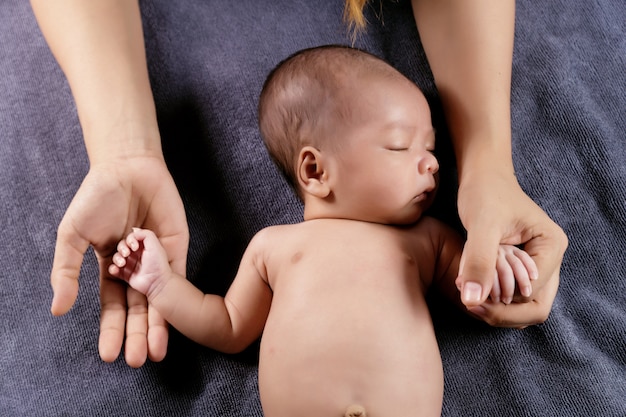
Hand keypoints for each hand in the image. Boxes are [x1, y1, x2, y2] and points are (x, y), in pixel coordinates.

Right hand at [50, 156, 187, 366]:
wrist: (127, 168)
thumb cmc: (97, 198)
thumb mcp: (72, 234)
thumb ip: (66, 270)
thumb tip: (58, 309)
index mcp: (110, 268)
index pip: (112, 306)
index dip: (110, 330)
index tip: (108, 355)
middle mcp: (135, 270)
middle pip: (137, 310)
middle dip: (136, 336)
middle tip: (137, 361)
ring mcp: (157, 261)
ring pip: (159, 301)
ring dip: (157, 327)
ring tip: (154, 352)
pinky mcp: (176, 250)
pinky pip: (176, 279)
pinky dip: (175, 300)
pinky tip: (172, 322)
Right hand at [109, 228, 170, 297]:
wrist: (158, 282)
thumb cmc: (158, 263)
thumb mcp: (155, 244)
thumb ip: (145, 234)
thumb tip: (134, 230)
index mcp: (143, 246)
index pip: (131, 238)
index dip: (130, 240)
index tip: (134, 246)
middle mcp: (137, 254)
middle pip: (122, 246)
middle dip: (122, 248)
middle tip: (126, 254)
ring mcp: (131, 264)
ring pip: (117, 257)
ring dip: (117, 258)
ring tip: (122, 263)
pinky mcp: (127, 275)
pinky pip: (115, 270)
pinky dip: (113, 269)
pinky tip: (116, 269)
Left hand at [455, 170, 566, 320]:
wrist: (482, 176)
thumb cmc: (484, 192)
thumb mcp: (480, 225)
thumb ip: (478, 261)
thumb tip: (472, 301)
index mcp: (551, 247)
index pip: (533, 296)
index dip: (501, 303)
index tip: (469, 290)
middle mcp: (551, 259)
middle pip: (534, 308)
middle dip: (501, 312)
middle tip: (469, 302)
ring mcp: (538, 265)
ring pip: (523, 307)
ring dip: (496, 308)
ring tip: (467, 290)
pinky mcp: (521, 267)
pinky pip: (512, 296)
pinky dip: (493, 299)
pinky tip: (470, 285)